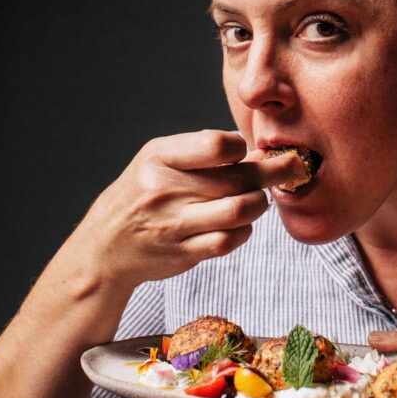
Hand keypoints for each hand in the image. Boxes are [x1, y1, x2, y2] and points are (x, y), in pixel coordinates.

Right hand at [70, 130, 305, 290]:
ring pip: (240, 210)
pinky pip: (230, 240)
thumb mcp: (160, 160)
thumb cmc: (144, 193)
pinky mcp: (184, 252)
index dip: (241, 147)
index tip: (244, 151)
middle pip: (237, 177)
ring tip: (261, 198)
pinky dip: (245, 230)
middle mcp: (165, 190)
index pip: (217, 144)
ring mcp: (175, 224)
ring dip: (261, 202)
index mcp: (159, 157)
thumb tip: (259, 151)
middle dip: (271, 172)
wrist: (107, 245)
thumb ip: (205, 152)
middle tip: (289, 167)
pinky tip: (241, 223)